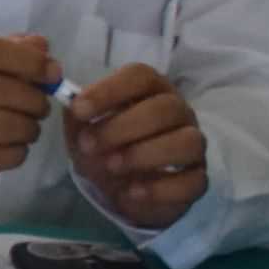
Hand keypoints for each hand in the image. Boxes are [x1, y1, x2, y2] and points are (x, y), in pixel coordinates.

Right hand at [0, 35, 58, 210]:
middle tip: (39, 109)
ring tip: (28, 130)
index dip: (29, 60)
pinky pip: (3, 155)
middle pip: (4, 90)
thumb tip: (41, 46)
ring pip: (7, 124)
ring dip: (29, 129)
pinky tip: (12, 150)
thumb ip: (4, 55)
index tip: (54, 73)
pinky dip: (18, 152)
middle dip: (35, 101)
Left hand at [64, 62, 209, 232]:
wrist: (122, 187)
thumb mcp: (84, 129)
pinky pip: (193, 181)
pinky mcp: (197, 179)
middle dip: (121, 127)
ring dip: (144, 154)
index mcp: (151, 91)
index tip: (78, 109)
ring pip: (187, 142)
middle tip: (89, 145)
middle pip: (164, 108)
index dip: (109, 90)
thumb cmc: (106, 146)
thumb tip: (71, 103)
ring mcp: (193, 146)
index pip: (141, 76)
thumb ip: (77, 115)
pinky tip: (131, 192)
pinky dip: (160, 189)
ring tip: (111, 166)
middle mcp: (179, 113)